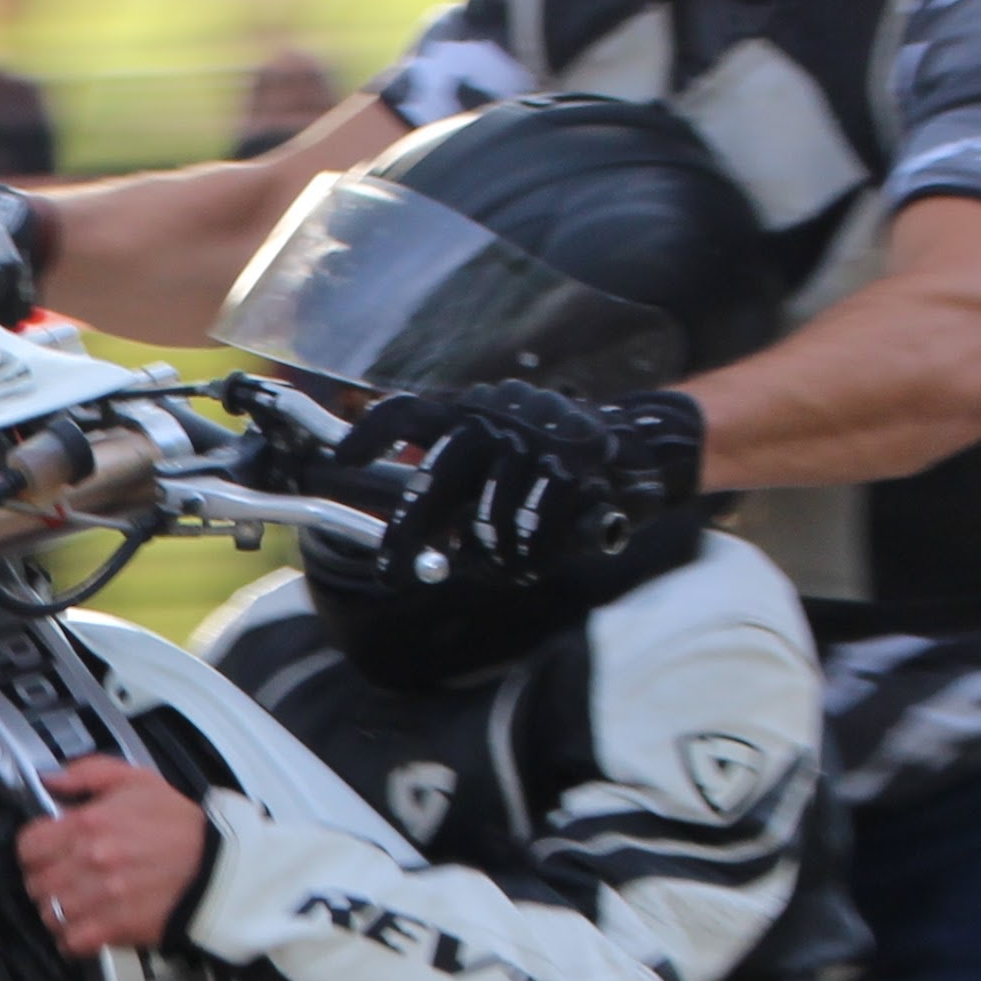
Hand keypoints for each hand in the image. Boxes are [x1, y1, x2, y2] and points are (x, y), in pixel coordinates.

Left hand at [13, 755, 211, 955]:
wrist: (217, 868)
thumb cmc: (181, 827)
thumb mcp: (137, 780)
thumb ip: (87, 772)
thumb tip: (50, 778)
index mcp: (89, 823)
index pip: (27, 844)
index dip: (34, 849)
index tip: (45, 852)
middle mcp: (89, 861)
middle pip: (35, 882)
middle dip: (45, 880)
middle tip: (62, 878)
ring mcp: (100, 898)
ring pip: (49, 913)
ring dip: (57, 910)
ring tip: (74, 903)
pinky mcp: (115, 928)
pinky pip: (71, 942)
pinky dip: (72, 939)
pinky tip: (84, 927)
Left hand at [336, 384, 705, 588]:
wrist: (637, 448)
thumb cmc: (553, 465)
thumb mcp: (500, 459)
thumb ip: (458, 485)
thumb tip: (415, 534)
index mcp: (472, 411)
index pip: (411, 410)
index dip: (373, 433)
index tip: (343, 462)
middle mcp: (498, 417)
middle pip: (437, 474)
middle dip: (409, 530)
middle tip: (392, 570)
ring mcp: (536, 441)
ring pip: (487, 515)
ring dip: (488, 556)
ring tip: (501, 568)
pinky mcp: (573, 470)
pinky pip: (533, 528)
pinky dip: (528, 558)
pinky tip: (532, 566)